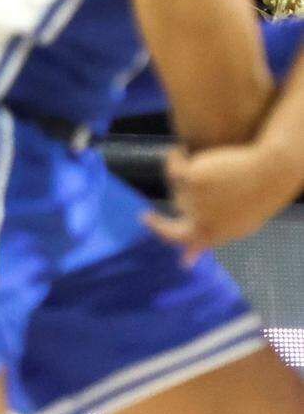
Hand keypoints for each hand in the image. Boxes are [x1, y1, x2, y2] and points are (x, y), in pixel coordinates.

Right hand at [142, 142, 300, 262]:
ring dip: (186, 178)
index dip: (160, 232)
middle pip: (172, 219)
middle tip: (145, 217)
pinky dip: (175, 158)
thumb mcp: (235, 227)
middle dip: (155, 222)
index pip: (177, 238)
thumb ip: (207, 241)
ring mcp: (192, 200)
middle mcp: (197, 220)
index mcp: (211, 234)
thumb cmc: (258, 198)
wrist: (268, 171)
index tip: (147, 226)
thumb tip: (183, 262)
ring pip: (177, 188)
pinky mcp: (189, 179)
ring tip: (206, 169)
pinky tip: (179, 152)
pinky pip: (174, 167)